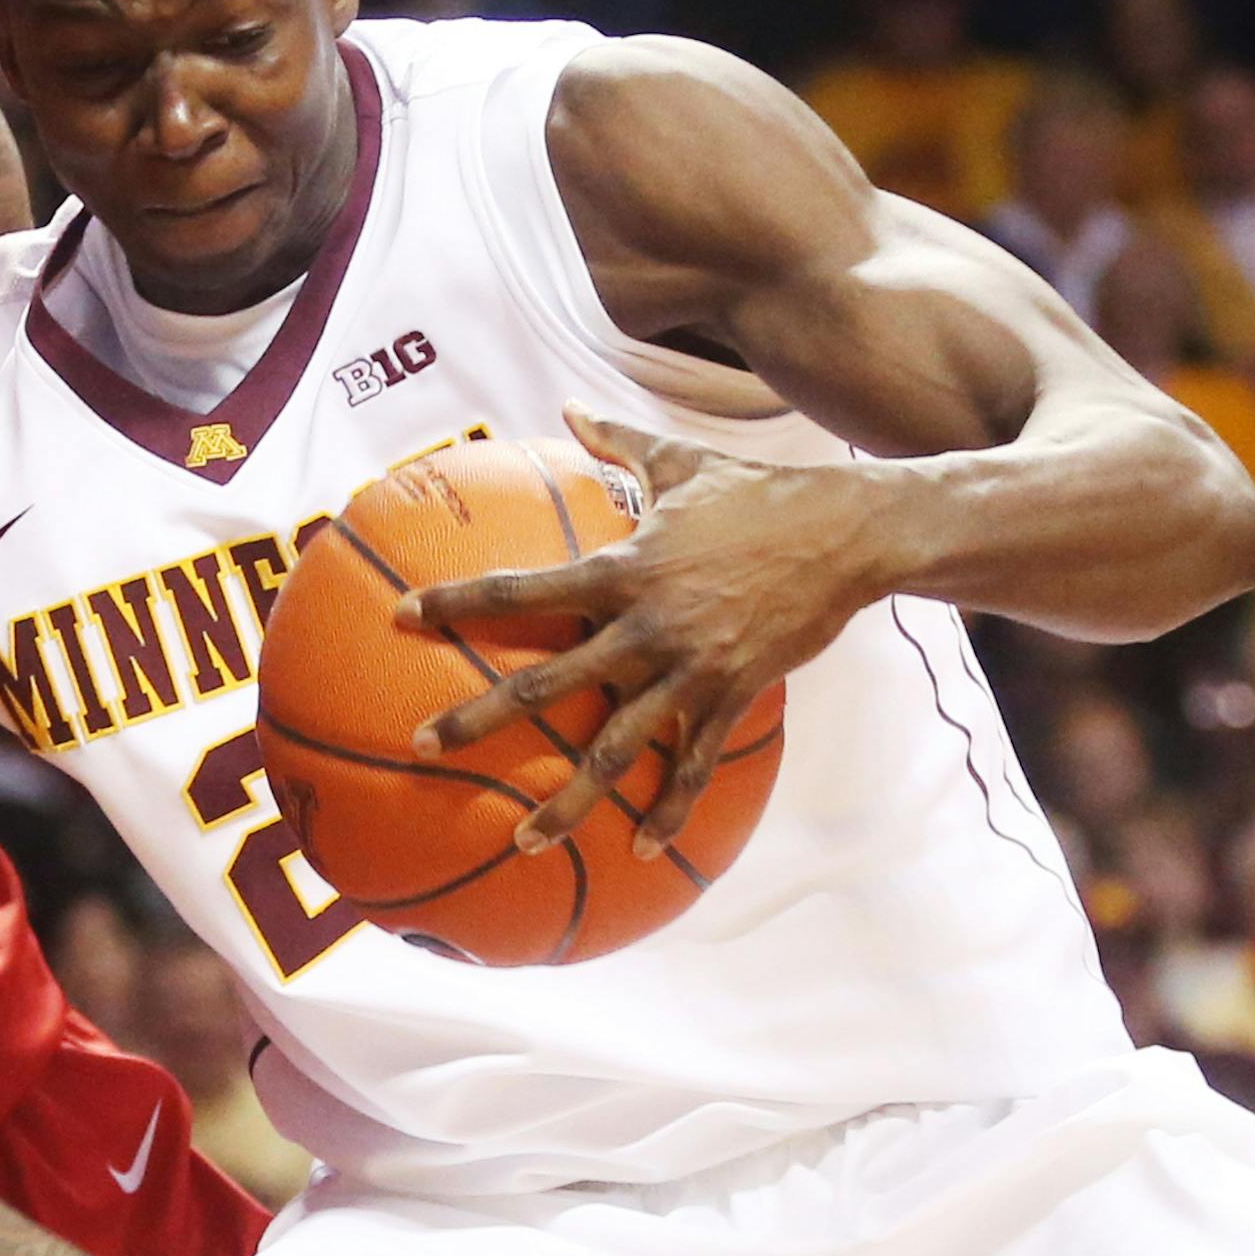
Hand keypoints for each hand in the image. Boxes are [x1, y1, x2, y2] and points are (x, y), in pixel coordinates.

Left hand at [401, 407, 876, 853]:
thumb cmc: (761, 493)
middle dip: (479, 720)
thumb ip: (618, 441)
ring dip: (567, 801)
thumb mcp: (682, 461)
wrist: (850, 533)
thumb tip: (572, 406)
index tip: (403, 616)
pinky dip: (668, 811)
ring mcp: (688, 669)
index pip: (521, 590)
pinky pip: (692, 766)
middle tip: (424, 745)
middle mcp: (644, 627)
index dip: (457, 602)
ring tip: (523, 840)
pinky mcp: (731, 696)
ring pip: (613, 748)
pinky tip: (640, 849)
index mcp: (622, 570)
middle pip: (545, 684)